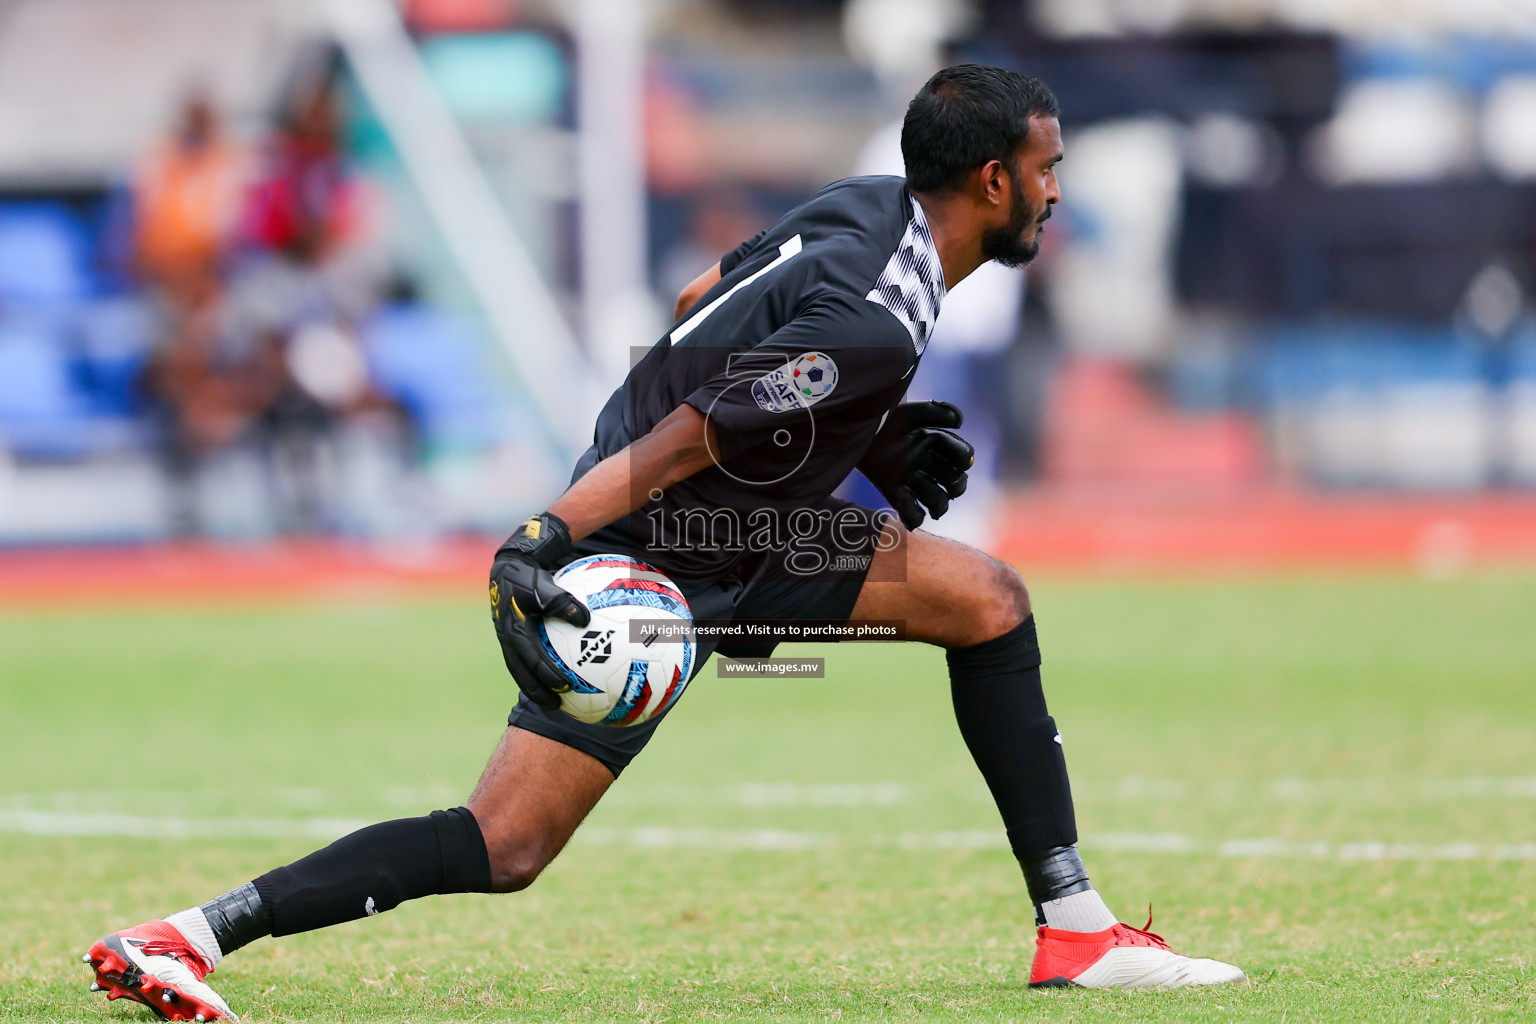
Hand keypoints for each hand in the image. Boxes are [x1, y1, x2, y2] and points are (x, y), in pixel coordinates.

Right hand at [489, 512, 590, 709]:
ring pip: (520, 669)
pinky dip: (537, 670)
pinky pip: (524, 659)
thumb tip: (585, 619)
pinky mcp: (512, 638)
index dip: (546, 674)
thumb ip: (562, 602)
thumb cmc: (529, 576)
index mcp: (514, 629)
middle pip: (521, 672)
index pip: (531, 658)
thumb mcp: (545, 585)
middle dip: (537, 691)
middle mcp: (508, 638)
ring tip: (555, 702)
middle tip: (556, 706)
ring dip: (534, 686)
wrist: (507, 568)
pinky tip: (556, 677)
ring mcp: (508, 640)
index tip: (564, 686)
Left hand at [859, 401, 973, 529]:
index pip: (961, 456)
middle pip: (953, 482)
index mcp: (934, 445)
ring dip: (939, 505)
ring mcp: (911, 479)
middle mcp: (926, 464)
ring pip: (937, 500)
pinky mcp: (894, 492)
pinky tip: (911, 513)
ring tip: (933, 508)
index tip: (962, 461)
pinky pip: (911, 512)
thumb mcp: (911, 412)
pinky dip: (914, 517)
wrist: (858, 431)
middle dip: (957, 486)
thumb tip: (960, 421)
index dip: (963, 460)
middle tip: (951, 486)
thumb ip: (936, 411)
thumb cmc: (885, 420)